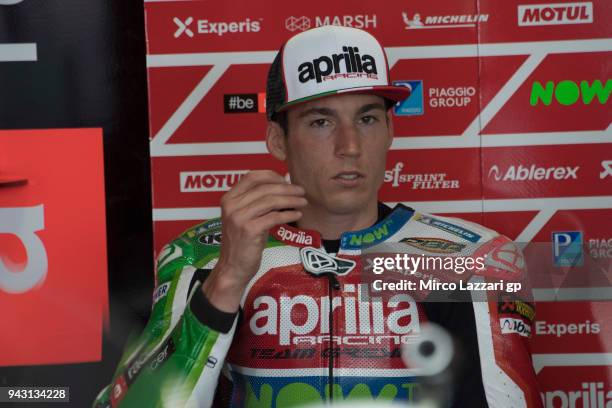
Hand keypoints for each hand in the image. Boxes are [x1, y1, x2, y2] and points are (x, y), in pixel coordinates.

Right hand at [202, 170, 306, 311]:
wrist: (233, 267)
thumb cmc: (243, 242)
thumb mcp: (245, 217)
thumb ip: (257, 202)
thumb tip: (284, 186)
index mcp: (228, 198)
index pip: (252, 176)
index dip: (272, 176)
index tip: (286, 181)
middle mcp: (231, 205)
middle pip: (265, 188)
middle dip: (286, 188)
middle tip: (301, 191)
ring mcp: (239, 217)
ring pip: (271, 201)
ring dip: (291, 200)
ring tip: (303, 202)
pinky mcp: (249, 230)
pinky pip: (274, 217)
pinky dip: (288, 214)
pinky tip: (297, 215)